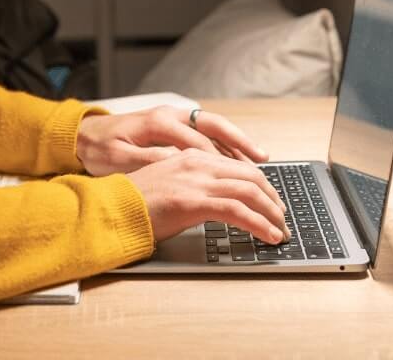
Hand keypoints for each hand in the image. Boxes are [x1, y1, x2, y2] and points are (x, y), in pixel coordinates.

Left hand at [75, 105, 268, 176]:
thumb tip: (178, 165)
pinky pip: (206, 132)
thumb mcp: (118, 159)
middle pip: (214, 126)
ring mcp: (174, 118)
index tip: (236, 180)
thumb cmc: (98, 149)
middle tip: (263, 161)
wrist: (82, 135)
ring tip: (260, 162)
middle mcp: (170, 115)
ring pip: (214, 128)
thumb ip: (149, 161)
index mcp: (158, 122)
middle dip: (241, 143)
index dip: (219, 161)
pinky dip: (225, 145)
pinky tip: (237, 160)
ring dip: (237, 144)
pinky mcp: (173, 125)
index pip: (198, 141)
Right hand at [126, 148, 289, 242]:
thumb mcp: (167, 185)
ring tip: (281, 231)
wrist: (111, 209)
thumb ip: (192, 185)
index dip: (261, 184)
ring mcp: (195, 180)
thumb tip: (216, 202)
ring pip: (250, 191)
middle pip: (250, 175)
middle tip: (281, 217)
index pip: (237, 165)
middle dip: (272, 197)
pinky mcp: (193, 201)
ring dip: (271, 213)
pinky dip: (259, 223)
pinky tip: (268, 236)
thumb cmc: (134, 202)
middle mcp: (196, 163)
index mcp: (190, 157)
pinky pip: (237, 210)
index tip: (270, 201)